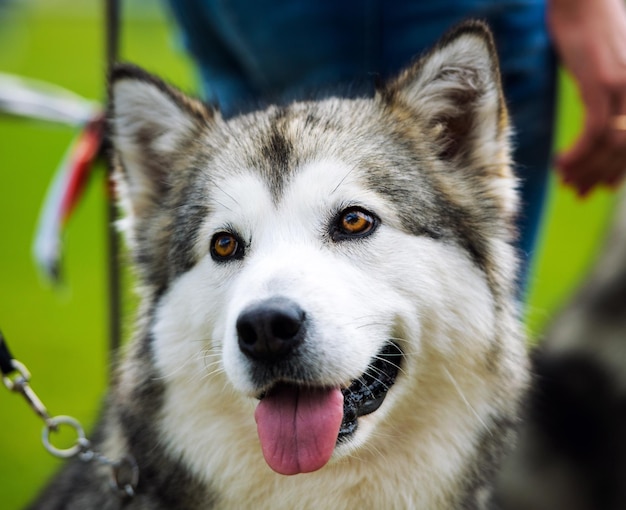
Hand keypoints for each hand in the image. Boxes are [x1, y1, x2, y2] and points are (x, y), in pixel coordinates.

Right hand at [548, 0, 625, 195]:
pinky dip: (577, 154)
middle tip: (576, 191)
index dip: (618, 171)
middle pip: (625, 150)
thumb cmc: (591, 30)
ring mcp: (624, 87)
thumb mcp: (605, 69)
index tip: (597, 187)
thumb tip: (597, 127)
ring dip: (585, 169)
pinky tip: (559, 163)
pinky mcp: (602, 83)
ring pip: (610, 146)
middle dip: (599, 176)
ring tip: (565, 181)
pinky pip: (593, 131)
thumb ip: (608, 97)